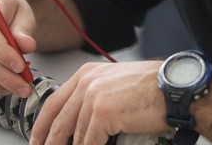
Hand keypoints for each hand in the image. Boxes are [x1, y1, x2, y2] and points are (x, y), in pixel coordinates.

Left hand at [30, 61, 169, 144]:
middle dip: (48, 142)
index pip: (54, 102)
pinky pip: (87, 142)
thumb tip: (80, 122)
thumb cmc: (152, 87)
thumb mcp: (114, 83)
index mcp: (87, 74)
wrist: (173, 89)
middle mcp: (86, 82)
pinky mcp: (102, 113)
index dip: (42, 125)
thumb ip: (94, 97)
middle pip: (57, 119)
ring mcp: (93, 97)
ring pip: (72, 135)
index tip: (38, 139)